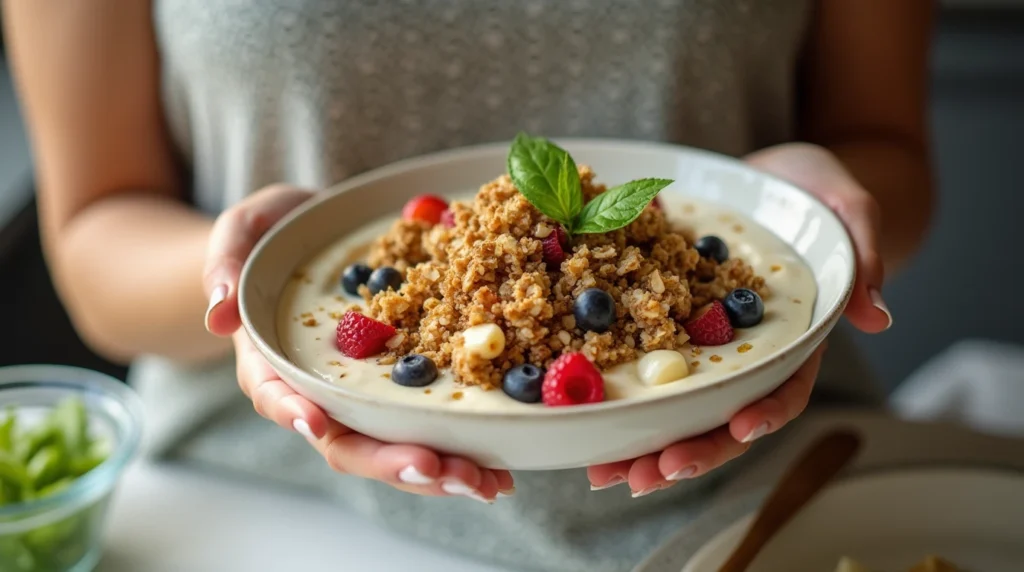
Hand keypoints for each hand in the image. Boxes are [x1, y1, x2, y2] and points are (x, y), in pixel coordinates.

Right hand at [203, 184, 512, 501]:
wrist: (308, 237)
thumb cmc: (270, 236)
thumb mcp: (243, 231)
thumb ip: (224, 262)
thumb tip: (217, 312)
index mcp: (271, 361)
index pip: (276, 395)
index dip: (295, 411)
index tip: (318, 423)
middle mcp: (316, 392)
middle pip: (346, 442)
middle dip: (391, 461)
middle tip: (438, 469)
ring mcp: (360, 398)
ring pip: (392, 448)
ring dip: (439, 473)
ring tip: (486, 484)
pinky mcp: (398, 393)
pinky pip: (426, 430)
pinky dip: (461, 452)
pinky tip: (498, 468)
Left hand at [587, 143, 891, 495]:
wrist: (770, 178)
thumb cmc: (816, 192)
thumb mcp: (847, 209)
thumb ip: (864, 256)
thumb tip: (877, 315)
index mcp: (796, 338)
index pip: (788, 387)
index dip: (766, 412)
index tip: (741, 428)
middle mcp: (749, 354)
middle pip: (724, 417)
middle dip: (690, 451)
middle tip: (649, 477)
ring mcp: (707, 347)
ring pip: (679, 410)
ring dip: (644, 446)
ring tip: (605, 475)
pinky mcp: (668, 328)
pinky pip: (642, 371)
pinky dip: (618, 402)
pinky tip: (587, 427)